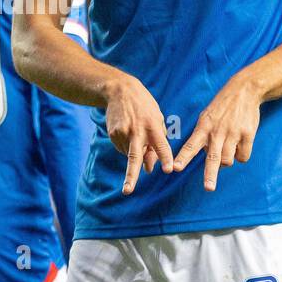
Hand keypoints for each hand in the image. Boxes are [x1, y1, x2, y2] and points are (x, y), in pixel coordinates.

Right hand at [103, 74, 172, 194]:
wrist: (119, 91)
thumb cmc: (144, 107)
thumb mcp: (157, 120)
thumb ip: (157, 143)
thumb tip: (149, 169)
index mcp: (153, 126)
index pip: (161, 145)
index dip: (165, 158)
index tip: (168, 169)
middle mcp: (137, 131)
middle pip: (135, 157)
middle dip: (131, 175)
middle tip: (128, 191)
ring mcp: (122, 133)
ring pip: (130, 155)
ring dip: (136, 153)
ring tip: (136, 133)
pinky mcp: (112, 134)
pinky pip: (122, 149)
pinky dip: (127, 147)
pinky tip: (128, 132)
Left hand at [173, 74, 262, 190]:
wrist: (244, 91)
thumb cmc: (222, 108)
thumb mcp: (206, 117)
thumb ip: (203, 138)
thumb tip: (207, 158)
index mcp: (203, 127)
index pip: (190, 145)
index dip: (183, 158)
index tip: (175, 168)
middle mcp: (217, 132)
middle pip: (213, 158)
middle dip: (210, 174)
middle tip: (209, 188)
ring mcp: (233, 133)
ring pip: (229, 160)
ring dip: (228, 160)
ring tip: (229, 146)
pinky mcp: (248, 134)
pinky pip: (243, 156)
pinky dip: (241, 155)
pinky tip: (241, 144)